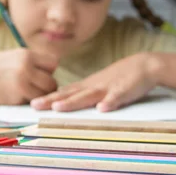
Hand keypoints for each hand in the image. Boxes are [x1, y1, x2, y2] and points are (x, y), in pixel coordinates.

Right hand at [0, 49, 58, 105]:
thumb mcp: (12, 56)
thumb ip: (29, 62)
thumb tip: (47, 72)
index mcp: (26, 54)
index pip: (53, 63)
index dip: (48, 71)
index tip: (40, 75)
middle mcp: (26, 67)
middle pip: (52, 81)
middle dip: (46, 86)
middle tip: (35, 88)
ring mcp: (21, 82)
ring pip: (45, 94)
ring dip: (39, 96)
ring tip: (27, 94)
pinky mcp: (15, 97)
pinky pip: (31, 102)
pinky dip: (27, 102)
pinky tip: (16, 98)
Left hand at [30, 54, 158, 111]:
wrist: (144, 65)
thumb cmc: (120, 77)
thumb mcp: (98, 85)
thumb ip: (83, 94)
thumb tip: (65, 102)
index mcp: (87, 86)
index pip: (64, 93)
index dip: (48, 98)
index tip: (31, 104)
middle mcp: (94, 86)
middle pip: (70, 94)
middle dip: (52, 100)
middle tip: (34, 105)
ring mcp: (108, 88)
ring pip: (88, 95)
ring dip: (73, 101)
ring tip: (58, 107)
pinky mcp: (125, 90)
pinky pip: (117, 97)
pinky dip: (110, 102)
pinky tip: (102, 109)